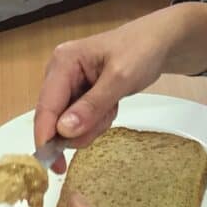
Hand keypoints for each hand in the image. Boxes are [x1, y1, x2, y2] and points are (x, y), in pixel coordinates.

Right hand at [34, 5, 206, 169]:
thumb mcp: (120, 78)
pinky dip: (98, 119)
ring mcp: (69, 84)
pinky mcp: (80, 93)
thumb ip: (92, 105)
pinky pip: (82, 119)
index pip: (46, 106)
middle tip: (107, 116)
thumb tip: (63, 131)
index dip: (46, 137)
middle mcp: (59, 73)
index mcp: (63, 62)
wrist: (160, 42)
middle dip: (81, 127)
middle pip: (55, 118)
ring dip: (93, 123)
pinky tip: (112, 104)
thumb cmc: (141, 51)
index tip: (54, 164)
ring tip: (113, 105)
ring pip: (69, 123)